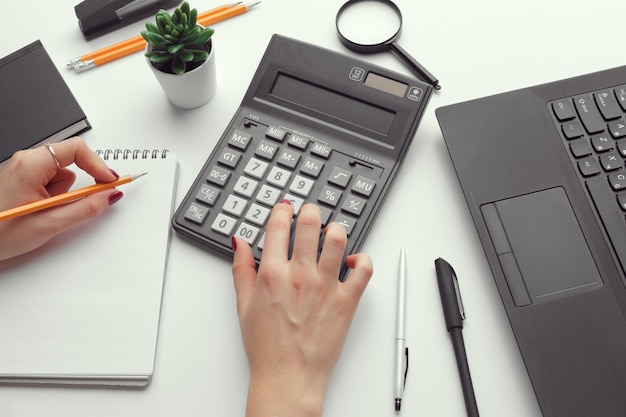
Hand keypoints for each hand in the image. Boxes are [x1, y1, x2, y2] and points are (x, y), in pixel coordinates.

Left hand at [0, 137, 121, 260]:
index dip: (98, 164)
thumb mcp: (50, 223)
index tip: (110, 181)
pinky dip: (55, 197)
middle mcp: (27, 161)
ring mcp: (24, 169)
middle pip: (71, 162)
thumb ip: (86, 208)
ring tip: (47, 214)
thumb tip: (109, 196)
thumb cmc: (1, 232)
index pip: (76, 149)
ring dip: (64, 194)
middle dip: (77, 186)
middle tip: (74, 205)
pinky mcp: (24, 179)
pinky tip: (41, 212)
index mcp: (31, 164)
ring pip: (62, 175)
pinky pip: (52, 183)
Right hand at [232, 201, 372, 416]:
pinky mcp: (347, 301)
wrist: (288, 377)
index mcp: (272, 274)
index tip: (285, 208)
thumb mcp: (243, 305)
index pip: (279, 225)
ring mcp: (326, 286)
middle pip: (310, 223)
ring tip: (331, 233)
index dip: (282, 210)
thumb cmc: (266, 347)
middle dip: (309, 211)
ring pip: (338, 238)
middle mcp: (300, 275)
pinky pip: (364, 269)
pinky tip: (352, 261)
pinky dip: (361, 259)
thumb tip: (239, 243)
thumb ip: (241, 269)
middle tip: (309, 213)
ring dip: (335, 229)